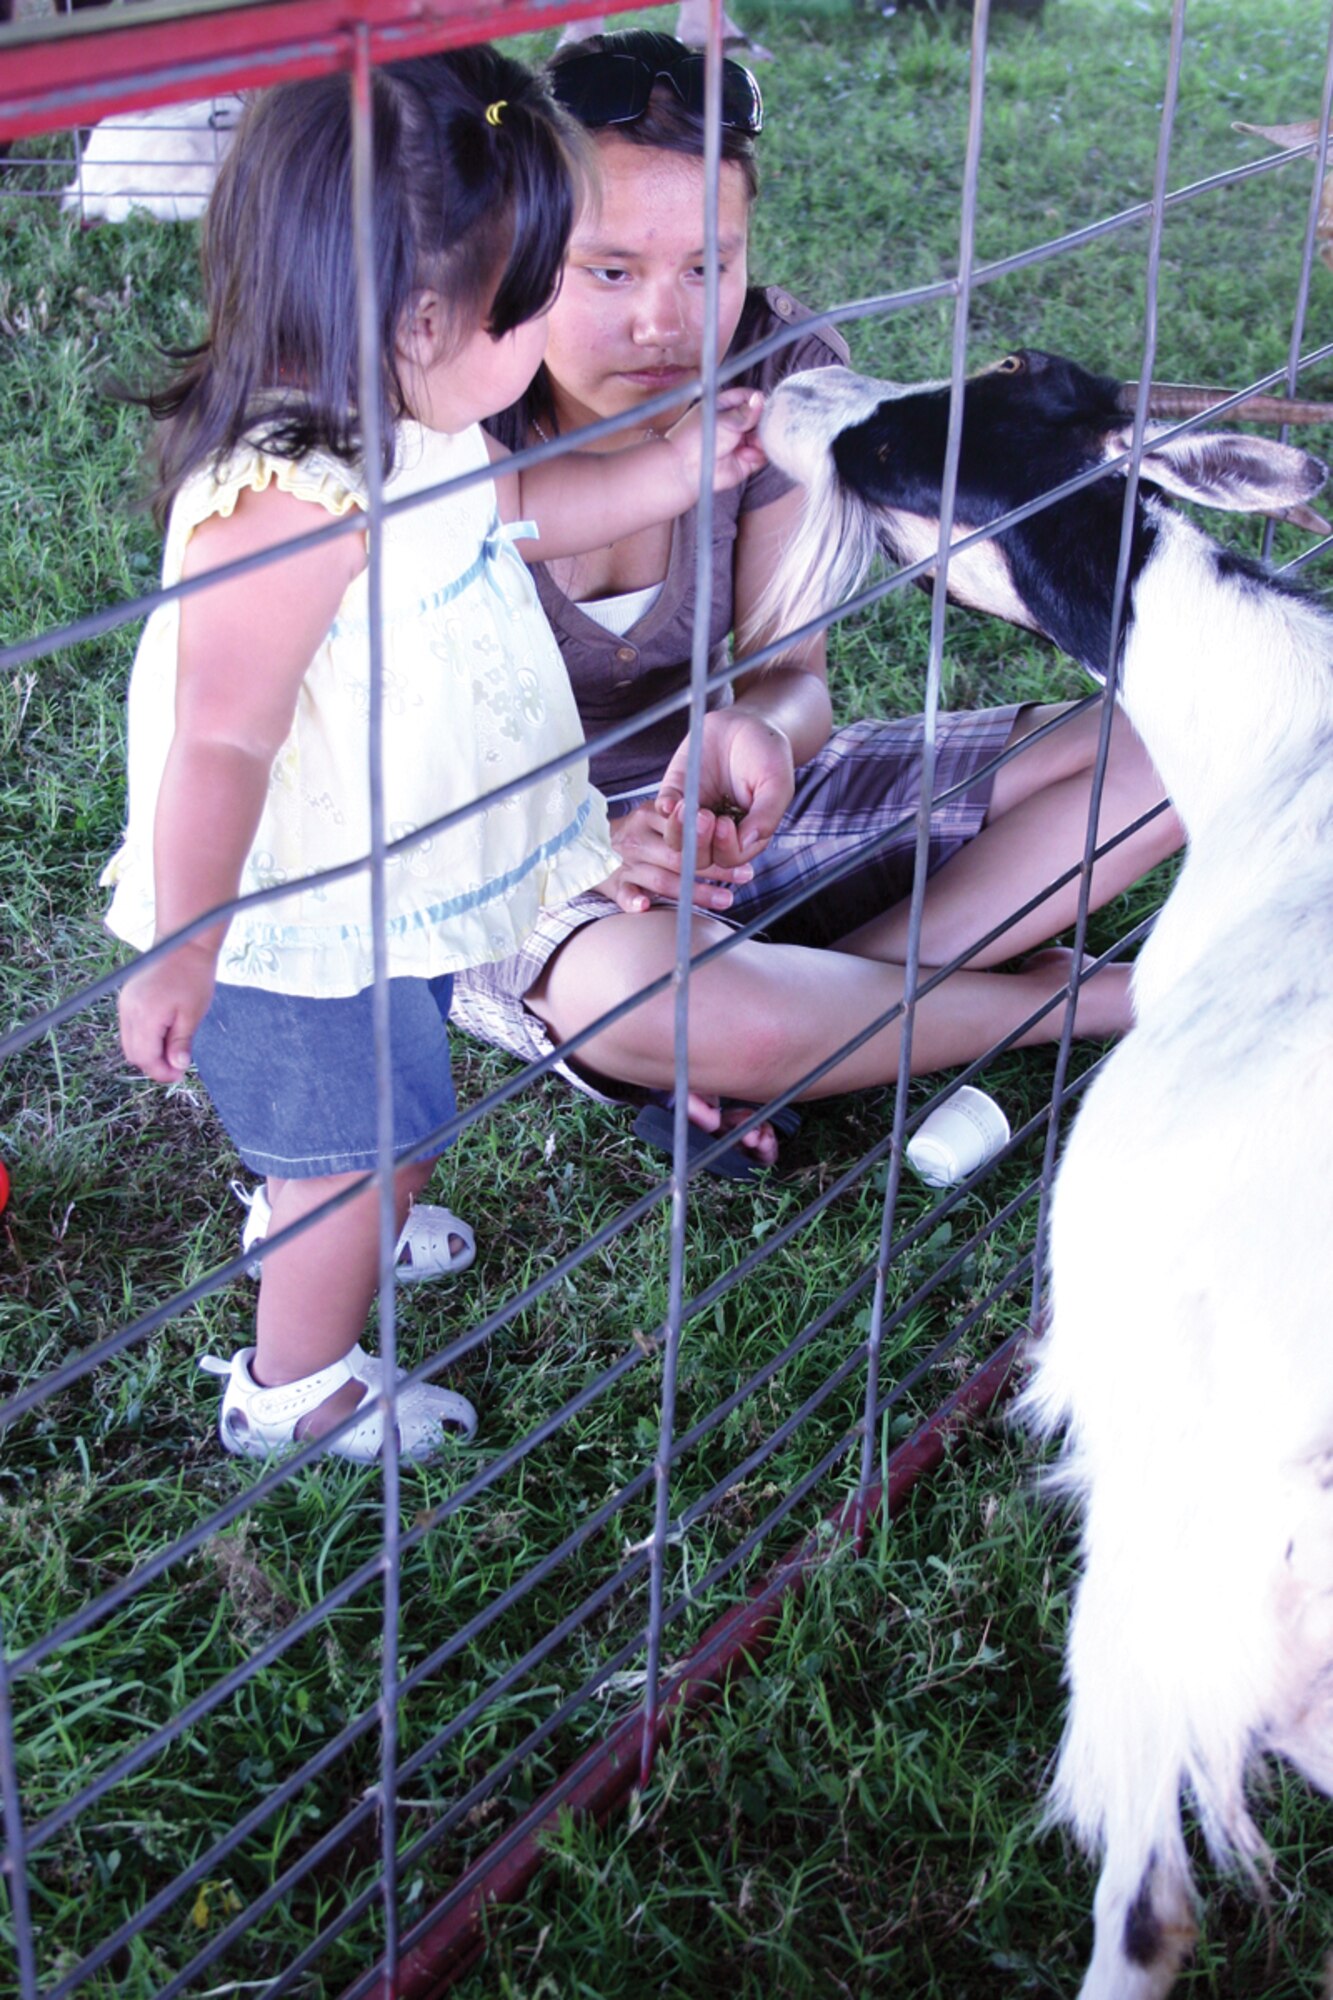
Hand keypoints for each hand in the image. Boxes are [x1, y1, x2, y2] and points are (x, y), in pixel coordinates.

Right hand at [118, 939, 216, 1083]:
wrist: (183, 943)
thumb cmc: (193, 976)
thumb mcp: (192, 1014)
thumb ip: (181, 1042)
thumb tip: (177, 1067)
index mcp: (145, 1015)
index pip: (145, 1057)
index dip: (161, 1071)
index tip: (179, 1075)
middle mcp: (128, 1010)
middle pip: (133, 1053)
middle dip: (154, 1064)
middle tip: (178, 1065)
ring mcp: (124, 1003)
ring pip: (129, 1042)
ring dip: (149, 1051)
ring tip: (174, 1049)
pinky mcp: (126, 998)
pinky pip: (130, 1027)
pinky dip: (145, 1036)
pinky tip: (164, 1033)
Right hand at [596, 796, 755, 914]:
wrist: (589, 847)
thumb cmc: (637, 834)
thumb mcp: (656, 817)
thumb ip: (684, 822)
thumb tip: (732, 833)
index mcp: (650, 817)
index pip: (687, 829)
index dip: (716, 841)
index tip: (743, 852)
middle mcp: (639, 839)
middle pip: (680, 856)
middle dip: (715, 869)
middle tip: (744, 877)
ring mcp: (626, 863)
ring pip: (661, 878)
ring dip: (694, 891)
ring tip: (723, 900)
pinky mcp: (615, 884)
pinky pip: (624, 893)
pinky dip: (633, 899)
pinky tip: (644, 906)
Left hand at [655, 707, 795, 869]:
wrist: (748, 723)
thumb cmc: (768, 754)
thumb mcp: (777, 782)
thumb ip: (768, 814)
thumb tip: (749, 842)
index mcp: (745, 835)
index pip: (729, 858)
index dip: (725, 848)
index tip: (725, 823)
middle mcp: (716, 831)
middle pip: (699, 857)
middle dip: (698, 842)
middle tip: (705, 816)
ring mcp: (693, 813)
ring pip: (677, 840)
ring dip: (678, 830)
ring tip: (685, 807)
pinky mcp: (675, 792)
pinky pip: (661, 810)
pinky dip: (663, 808)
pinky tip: (671, 800)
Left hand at [664, 388, 765, 498]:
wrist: (686, 469)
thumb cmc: (696, 440)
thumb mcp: (722, 420)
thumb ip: (745, 412)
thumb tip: (760, 399)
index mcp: (725, 407)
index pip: (748, 398)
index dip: (757, 401)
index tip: (763, 404)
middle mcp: (734, 424)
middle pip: (759, 418)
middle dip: (763, 422)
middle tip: (761, 425)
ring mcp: (740, 442)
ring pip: (763, 437)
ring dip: (762, 439)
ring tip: (754, 442)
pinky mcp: (745, 461)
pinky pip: (761, 455)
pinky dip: (758, 455)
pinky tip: (745, 455)